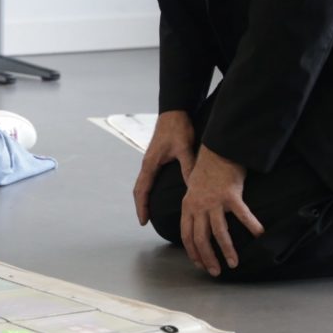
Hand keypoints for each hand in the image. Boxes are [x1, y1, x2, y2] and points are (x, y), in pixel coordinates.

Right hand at [133, 110, 197, 224]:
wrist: (174, 111)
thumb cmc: (178, 128)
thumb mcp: (185, 149)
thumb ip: (188, 168)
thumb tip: (193, 188)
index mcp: (150, 164)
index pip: (142, 190)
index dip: (142, 207)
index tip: (143, 221)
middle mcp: (147, 163)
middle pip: (139, 189)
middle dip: (141, 205)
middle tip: (144, 220)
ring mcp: (150, 160)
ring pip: (143, 183)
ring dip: (144, 197)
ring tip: (150, 211)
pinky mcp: (156, 157)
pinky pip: (149, 177)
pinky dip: (149, 189)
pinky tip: (157, 193)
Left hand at [180, 145, 264, 275]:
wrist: (217, 150)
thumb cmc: (208, 170)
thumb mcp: (193, 189)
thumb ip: (195, 207)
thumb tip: (199, 224)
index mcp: (187, 205)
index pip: (186, 235)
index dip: (192, 252)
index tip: (200, 264)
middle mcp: (197, 205)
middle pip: (200, 238)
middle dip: (207, 258)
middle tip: (216, 272)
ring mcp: (213, 201)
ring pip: (219, 232)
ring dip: (226, 250)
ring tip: (234, 263)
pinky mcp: (230, 195)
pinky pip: (242, 215)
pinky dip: (252, 226)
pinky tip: (260, 236)